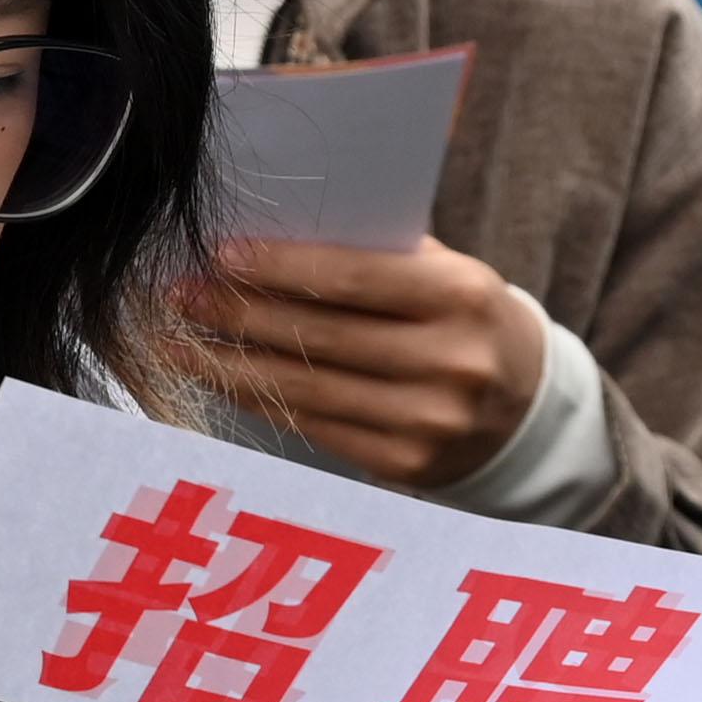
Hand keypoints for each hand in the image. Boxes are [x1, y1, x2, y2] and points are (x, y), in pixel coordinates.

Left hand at [181, 238, 549, 489]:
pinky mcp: (406, 465)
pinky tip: (217, 378)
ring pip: (306, 388)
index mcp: (463, 295)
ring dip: (230, 363)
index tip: (218, 255)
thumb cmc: (459, 319)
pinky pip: (313, 427)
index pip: (354, 278)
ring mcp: (429, 421)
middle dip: (238, 314)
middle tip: (179, 294)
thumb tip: (265, 236)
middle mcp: (452, 362)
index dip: (280, 268)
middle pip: (320, 337)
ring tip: (178, 339)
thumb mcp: (441, 272)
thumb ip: (372, 253)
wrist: (522, 407)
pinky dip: (257, 401)